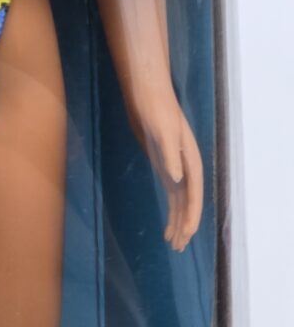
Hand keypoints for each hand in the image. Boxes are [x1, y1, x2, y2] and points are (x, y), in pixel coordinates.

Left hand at [125, 85, 203, 252]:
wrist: (146, 92)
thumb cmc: (156, 108)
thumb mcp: (163, 130)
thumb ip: (171, 155)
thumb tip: (178, 179)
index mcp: (191, 160)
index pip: (194, 194)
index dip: (191, 215)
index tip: (186, 233)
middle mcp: (186, 166)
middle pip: (189, 202)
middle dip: (185, 225)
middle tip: (178, 248)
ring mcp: (175, 166)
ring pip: (180, 201)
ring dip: (177, 222)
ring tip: (173, 244)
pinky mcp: (163, 164)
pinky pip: (171, 193)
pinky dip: (170, 210)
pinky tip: (166, 225)